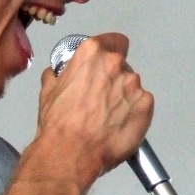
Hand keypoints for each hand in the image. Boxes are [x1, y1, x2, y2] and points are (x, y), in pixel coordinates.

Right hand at [36, 33, 153, 186]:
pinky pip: (142, 104)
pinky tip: (118, 125)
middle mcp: (115, 64)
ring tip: (107, 117)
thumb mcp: (49, 91)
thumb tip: (59, 75)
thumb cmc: (59, 125)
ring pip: (132, 86)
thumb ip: (60, 75)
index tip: (106, 63)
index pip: (113, 41)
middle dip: (113, 78)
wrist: (70, 153)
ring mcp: (133, 85)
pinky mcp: (145, 106)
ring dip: (123, 97)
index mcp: (92, 53)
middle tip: (100, 98)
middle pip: (122, 65)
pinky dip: (133, 113)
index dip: (110, 51)